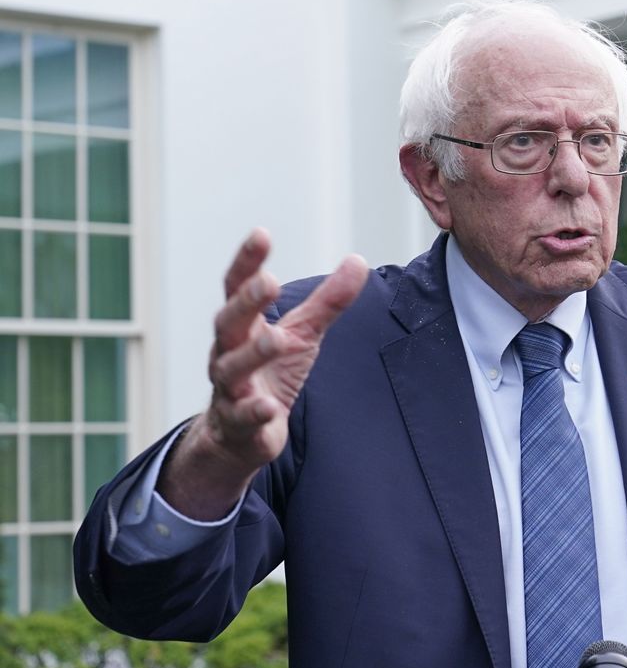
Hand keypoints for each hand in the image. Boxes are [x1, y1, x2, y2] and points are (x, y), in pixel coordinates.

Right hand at [158, 229, 367, 518]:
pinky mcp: (238, 423)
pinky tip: (269, 407)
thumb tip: (358, 260)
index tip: (261, 233)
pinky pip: (243, 416)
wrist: (240, 434)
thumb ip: (328, 301)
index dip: (247, 261)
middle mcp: (228, 352)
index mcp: (243, 325)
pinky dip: (255, 411)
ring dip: (254, 353)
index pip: (237, 287)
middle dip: (246, 303)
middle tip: (268, 282)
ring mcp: (229, 389)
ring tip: (277, 339)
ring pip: (232, 369)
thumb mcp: (303, 333)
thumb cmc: (271, 372)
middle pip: (229, 322)